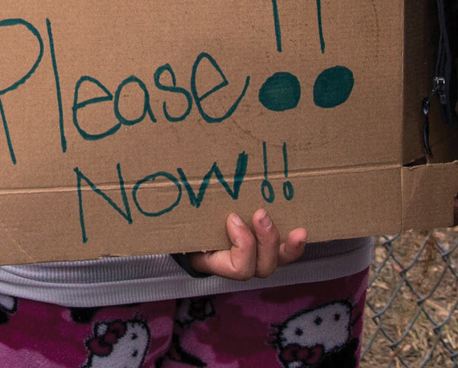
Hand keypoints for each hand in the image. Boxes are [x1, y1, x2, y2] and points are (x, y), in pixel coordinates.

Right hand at [182, 208, 306, 280]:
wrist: (190, 232)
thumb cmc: (183, 227)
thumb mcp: (178, 226)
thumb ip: (178, 216)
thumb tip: (154, 189)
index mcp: (218, 262)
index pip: (238, 268)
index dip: (242, 245)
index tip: (232, 219)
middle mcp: (241, 265)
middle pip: (261, 267)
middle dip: (264, 241)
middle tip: (259, 213)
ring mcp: (257, 257)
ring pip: (276, 261)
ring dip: (282, 243)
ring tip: (290, 225)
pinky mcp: (267, 246)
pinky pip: (285, 253)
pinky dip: (294, 245)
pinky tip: (302, 230)